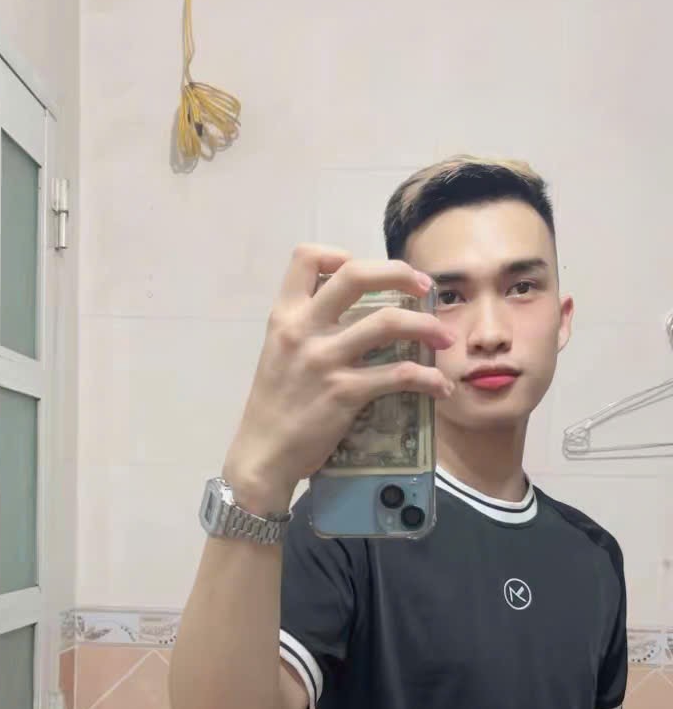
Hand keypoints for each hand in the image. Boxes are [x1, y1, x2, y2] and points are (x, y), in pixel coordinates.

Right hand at [223, 246, 454, 514]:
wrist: (263, 455)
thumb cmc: (275, 407)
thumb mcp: (279, 354)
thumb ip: (307, 329)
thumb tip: (354, 315)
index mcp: (284, 317)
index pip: (305, 258)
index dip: (338, 253)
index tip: (364, 272)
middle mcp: (302, 330)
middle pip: (355, 276)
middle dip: (398, 273)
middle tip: (424, 286)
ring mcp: (324, 360)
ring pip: (387, 322)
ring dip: (426, 327)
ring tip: (445, 338)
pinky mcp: (344, 393)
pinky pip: (398, 375)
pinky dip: (428, 379)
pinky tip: (440, 386)